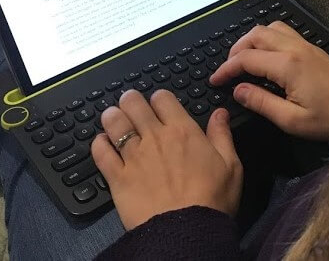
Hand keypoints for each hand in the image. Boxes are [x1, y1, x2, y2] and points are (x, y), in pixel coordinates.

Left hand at [91, 89, 242, 229]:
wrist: (186, 231)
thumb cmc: (212, 200)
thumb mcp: (230, 165)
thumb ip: (222, 135)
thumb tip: (220, 113)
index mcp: (183, 131)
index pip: (163, 98)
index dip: (159, 97)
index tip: (160, 102)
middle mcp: (155, 138)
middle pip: (134, 104)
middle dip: (130, 100)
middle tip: (130, 102)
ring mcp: (134, 157)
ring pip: (114, 123)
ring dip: (112, 116)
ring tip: (113, 116)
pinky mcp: (117, 177)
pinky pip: (101, 152)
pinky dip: (98, 143)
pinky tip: (102, 142)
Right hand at [209, 21, 328, 140]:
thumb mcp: (293, 120)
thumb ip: (262, 103)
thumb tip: (238, 90)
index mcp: (287, 65)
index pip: (246, 59)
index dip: (226, 69)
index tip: (215, 81)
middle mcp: (294, 48)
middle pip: (255, 35)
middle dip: (235, 50)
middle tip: (226, 69)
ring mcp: (304, 45)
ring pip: (269, 28)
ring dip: (251, 40)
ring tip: (243, 60)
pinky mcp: (312, 48)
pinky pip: (283, 32)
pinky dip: (266, 39)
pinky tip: (265, 56)